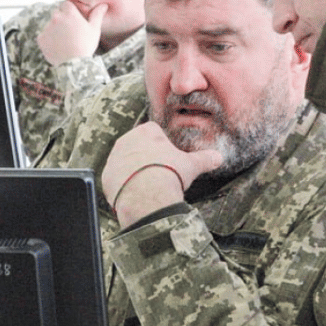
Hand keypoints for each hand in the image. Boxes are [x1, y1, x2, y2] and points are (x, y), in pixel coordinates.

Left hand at [37, 0, 104, 64]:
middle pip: (57, 13)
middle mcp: (56, 17)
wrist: (74, 64)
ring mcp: (47, 27)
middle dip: (61, 19)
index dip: (69, 12)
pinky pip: (43, 36)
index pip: (66, 4)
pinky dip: (48, 40)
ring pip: (50, 25)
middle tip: (69, 32)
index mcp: (69, 13)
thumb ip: (97, 15)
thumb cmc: (86, 46)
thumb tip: (104, 5)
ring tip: (64, 42)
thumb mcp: (94, 29)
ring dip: (54, 29)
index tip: (73, 20)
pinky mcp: (40, 38)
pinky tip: (57, 47)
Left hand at [100, 122, 222, 226]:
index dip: (162, 144)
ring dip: (133, 170)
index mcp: (146, 131)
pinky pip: (115, 178)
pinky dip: (124, 185)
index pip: (153, 131)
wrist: (146, 194)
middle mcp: (126, 140)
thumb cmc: (169, 173)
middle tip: (158, 173)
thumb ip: (204, 159)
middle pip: (137, 146)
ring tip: (147, 185)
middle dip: (146, 157)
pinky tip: (135, 193)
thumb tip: (219, 158)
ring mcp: (113, 158)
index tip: (168, 158)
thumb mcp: (191, 165)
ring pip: (125, 161)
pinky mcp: (106, 175)